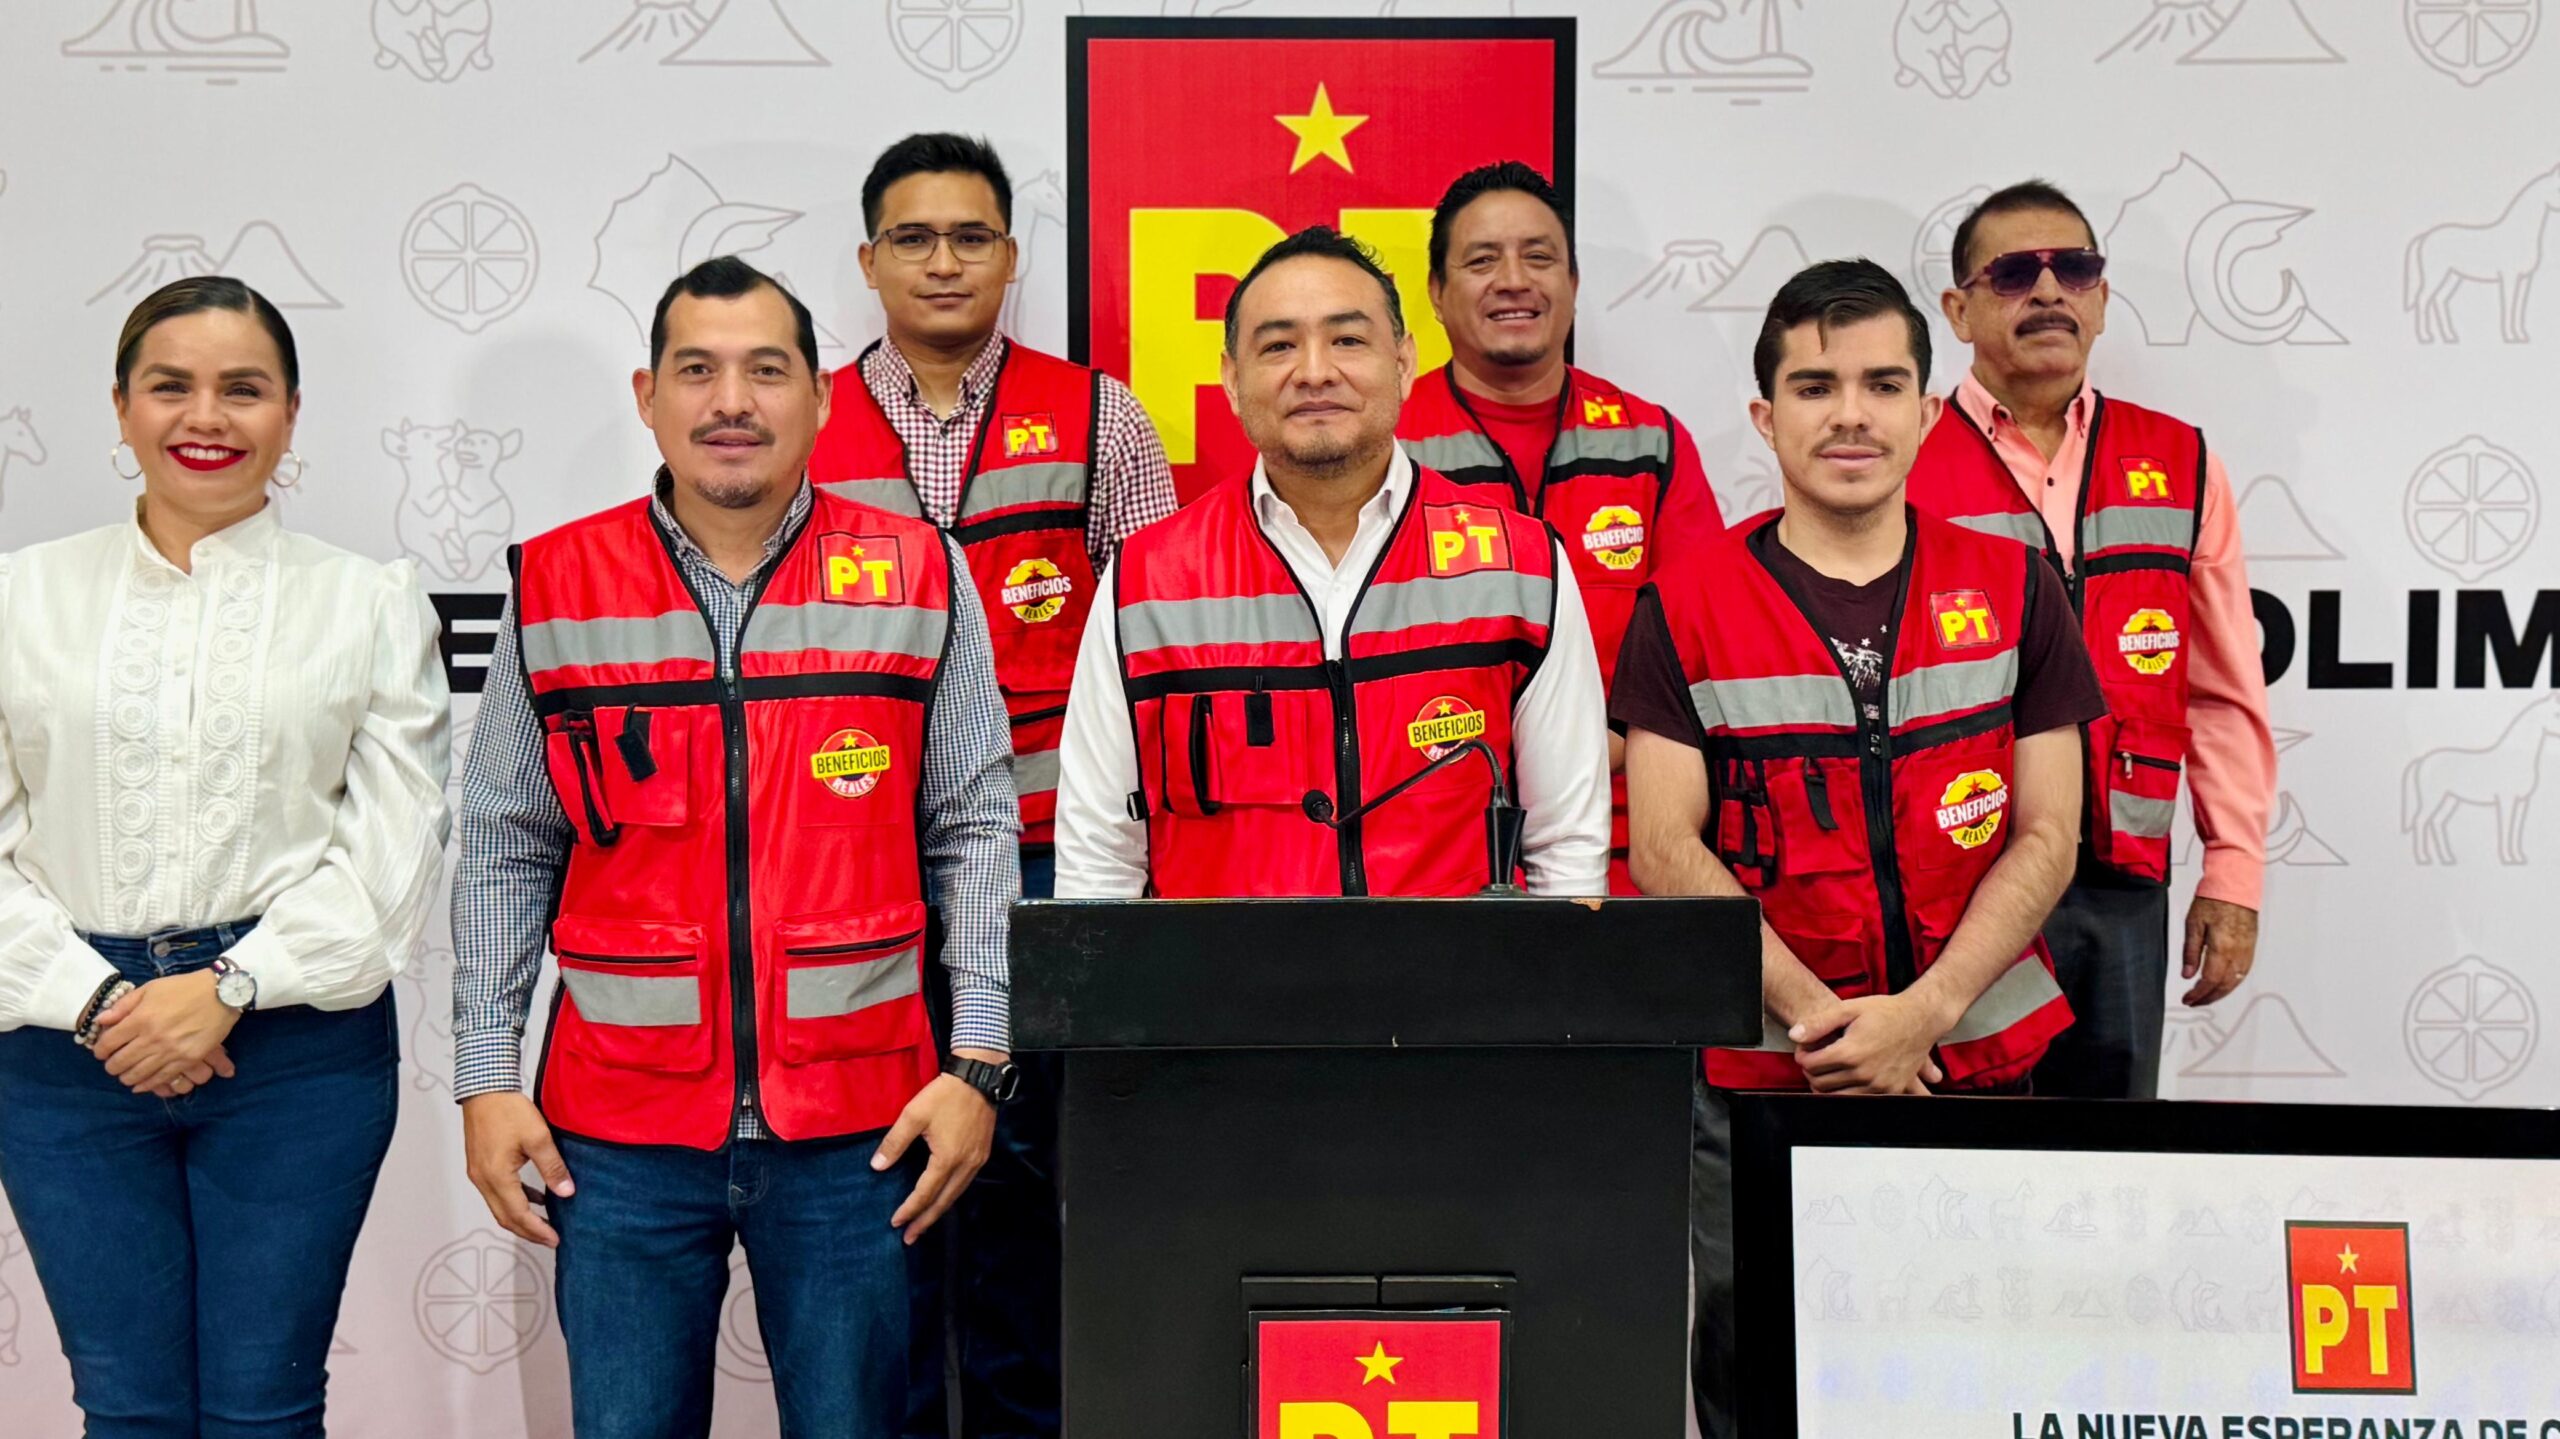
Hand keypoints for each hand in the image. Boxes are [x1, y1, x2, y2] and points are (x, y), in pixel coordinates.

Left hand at [91, 972, 242, 1093]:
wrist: (222, 994)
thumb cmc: (185, 988)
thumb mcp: (151, 989)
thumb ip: (124, 1006)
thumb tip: (101, 1021)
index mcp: (141, 1019)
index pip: (109, 1043)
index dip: (100, 1050)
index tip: (100, 1052)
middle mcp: (152, 1038)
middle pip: (120, 1062)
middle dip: (111, 1066)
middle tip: (112, 1064)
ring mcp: (170, 1051)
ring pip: (138, 1074)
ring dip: (126, 1077)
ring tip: (125, 1075)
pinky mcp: (187, 1060)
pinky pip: (162, 1078)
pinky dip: (147, 1085)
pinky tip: (141, 1085)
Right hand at [462, 1093, 573, 1247]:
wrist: (484, 1089)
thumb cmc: (508, 1110)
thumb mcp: (538, 1138)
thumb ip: (553, 1167)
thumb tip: (566, 1193)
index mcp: (496, 1177)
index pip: (518, 1215)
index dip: (537, 1230)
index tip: (555, 1239)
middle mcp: (483, 1180)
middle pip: (505, 1218)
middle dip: (528, 1231)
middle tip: (551, 1239)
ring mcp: (478, 1174)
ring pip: (499, 1207)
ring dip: (520, 1218)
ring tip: (544, 1223)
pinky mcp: (480, 1166)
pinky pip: (497, 1193)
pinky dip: (514, 1201)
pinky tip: (533, 1198)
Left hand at [872, 1048, 1001, 1244]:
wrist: (978, 1077)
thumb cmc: (944, 1095)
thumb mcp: (913, 1116)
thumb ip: (894, 1143)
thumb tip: (877, 1167)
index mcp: (947, 1159)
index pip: (925, 1193)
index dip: (909, 1209)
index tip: (895, 1223)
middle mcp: (966, 1165)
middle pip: (944, 1202)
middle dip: (925, 1221)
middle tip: (910, 1238)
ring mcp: (977, 1161)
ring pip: (957, 1194)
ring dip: (939, 1211)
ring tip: (924, 1224)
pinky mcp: (982, 1153)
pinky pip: (965, 1183)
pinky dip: (951, 1196)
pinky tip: (943, 1198)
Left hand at [1790, 994, 1947, 1094]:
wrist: (1921, 1020)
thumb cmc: (1886, 1012)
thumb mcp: (1849, 1009)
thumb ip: (1819, 1023)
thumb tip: (1794, 1035)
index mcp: (1851, 1052)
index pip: (1810, 1065)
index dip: (1802, 1055)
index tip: (1805, 1049)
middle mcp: (1864, 1073)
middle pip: (1820, 1083)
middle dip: (1811, 1070)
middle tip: (1815, 1057)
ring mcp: (1878, 1086)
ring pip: (1836, 1097)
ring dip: (1826, 1085)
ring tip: (1827, 1068)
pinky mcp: (1890, 1092)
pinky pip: (1858, 1100)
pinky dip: (1846, 1092)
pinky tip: (1844, 1077)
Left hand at [2180, 897, 2258, 1006]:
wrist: (2235, 887)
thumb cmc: (2213, 901)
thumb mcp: (2193, 924)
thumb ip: (2190, 952)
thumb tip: (2187, 975)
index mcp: (2222, 948)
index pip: (2210, 981)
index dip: (2198, 994)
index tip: (2187, 999)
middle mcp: (2238, 954)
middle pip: (2224, 986)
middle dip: (2208, 998)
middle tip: (2194, 1002)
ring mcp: (2247, 952)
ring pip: (2235, 981)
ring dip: (2220, 993)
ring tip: (2205, 997)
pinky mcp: (2251, 948)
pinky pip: (2242, 973)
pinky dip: (2231, 983)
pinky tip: (2222, 984)